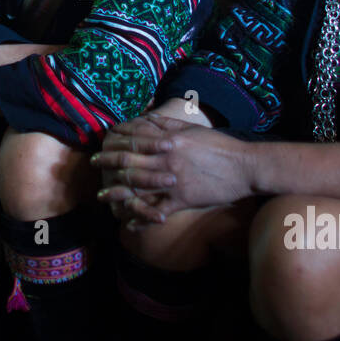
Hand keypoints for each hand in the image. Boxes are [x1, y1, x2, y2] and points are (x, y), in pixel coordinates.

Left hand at [92, 113, 252, 223]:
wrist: (246, 167)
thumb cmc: (220, 146)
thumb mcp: (193, 129)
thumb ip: (167, 123)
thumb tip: (145, 116)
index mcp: (170, 139)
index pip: (134, 137)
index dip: (115, 138)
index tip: (103, 139)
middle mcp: (167, 158)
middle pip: (128, 160)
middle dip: (107, 161)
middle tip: (93, 163)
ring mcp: (173, 180)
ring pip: (136, 186)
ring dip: (115, 191)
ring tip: (102, 194)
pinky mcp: (182, 200)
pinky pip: (156, 211)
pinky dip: (140, 219)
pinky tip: (128, 223)